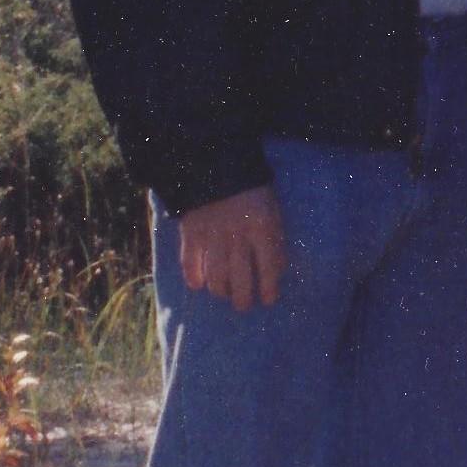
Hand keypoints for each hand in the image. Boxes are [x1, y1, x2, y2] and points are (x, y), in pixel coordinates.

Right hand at [178, 184, 286, 310]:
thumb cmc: (250, 189)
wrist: (216, 162)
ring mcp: (213, 235)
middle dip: (242, 299)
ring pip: (216, 277)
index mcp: (263, 227)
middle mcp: (238, 236)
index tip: (268, 300)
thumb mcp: (271, 208)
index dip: (269, 289)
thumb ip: (274, 238)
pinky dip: (193, 277)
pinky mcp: (191, 232)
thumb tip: (276, 271)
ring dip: (221, 291)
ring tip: (224, 293)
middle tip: (243, 304)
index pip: (269, 268)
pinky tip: (198, 284)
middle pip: (240, 279)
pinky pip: (190, 263)